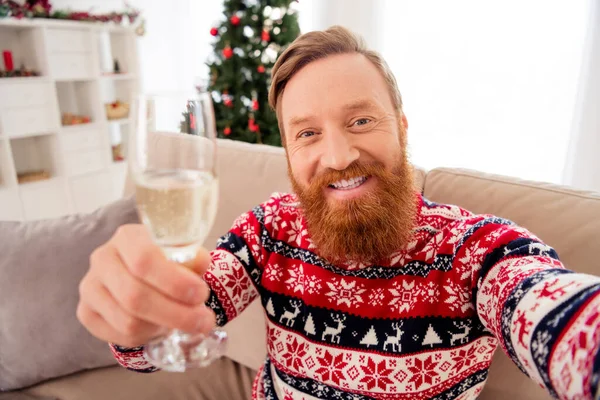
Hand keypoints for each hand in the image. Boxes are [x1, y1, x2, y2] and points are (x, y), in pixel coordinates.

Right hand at [77, 224, 215, 347]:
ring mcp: (90, 287)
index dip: (174, 282)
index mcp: (127, 237)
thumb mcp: (181, 253)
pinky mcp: (86, 312)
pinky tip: (159, 326)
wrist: (140, 274)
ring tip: (182, 321)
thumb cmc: (165, 261)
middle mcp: (102, 259)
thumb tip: (200, 262)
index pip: (145, 260)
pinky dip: (146, 337)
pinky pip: (119, 335)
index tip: (201, 295)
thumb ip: (192, 258)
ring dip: (163, 327)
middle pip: (135, 296)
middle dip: (176, 314)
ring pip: (128, 322)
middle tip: (204, 321)